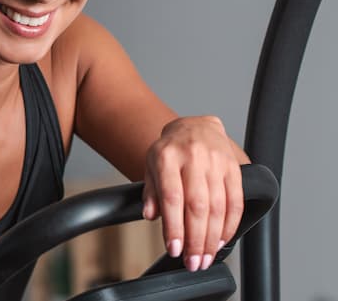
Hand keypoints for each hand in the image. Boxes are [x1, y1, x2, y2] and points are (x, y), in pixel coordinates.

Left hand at [141, 116, 243, 271]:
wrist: (195, 126)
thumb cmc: (170, 151)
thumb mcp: (151, 166)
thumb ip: (150, 191)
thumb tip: (150, 216)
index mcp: (167, 156)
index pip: (171, 196)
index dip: (174, 226)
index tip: (174, 249)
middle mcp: (194, 157)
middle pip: (197, 205)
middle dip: (196, 239)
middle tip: (193, 262)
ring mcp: (217, 162)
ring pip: (219, 206)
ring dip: (213, 237)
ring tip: (206, 257)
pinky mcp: (235, 168)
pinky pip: (236, 201)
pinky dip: (231, 225)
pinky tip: (222, 239)